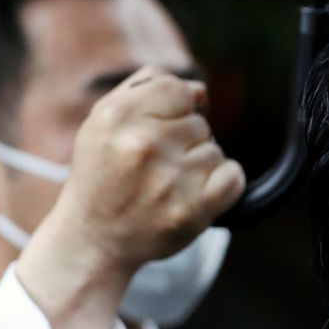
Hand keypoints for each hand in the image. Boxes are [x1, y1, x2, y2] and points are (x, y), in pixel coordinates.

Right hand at [16, 66, 244, 328]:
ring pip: (215, 151)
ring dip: (199, 167)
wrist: (94, 238)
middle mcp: (144, 144)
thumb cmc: (104, 175)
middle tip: (156, 167)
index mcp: (117, 116)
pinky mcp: (194, 208)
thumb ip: (147, 90)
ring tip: (169, 185)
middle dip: (185, 142)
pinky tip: (196, 194)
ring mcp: (170, 177)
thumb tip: (199, 90)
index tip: (160, 130)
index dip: (176, 109)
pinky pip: (234, 176)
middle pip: (200, 123)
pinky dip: (223, 184)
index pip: (179, 89)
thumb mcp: (103, 122)